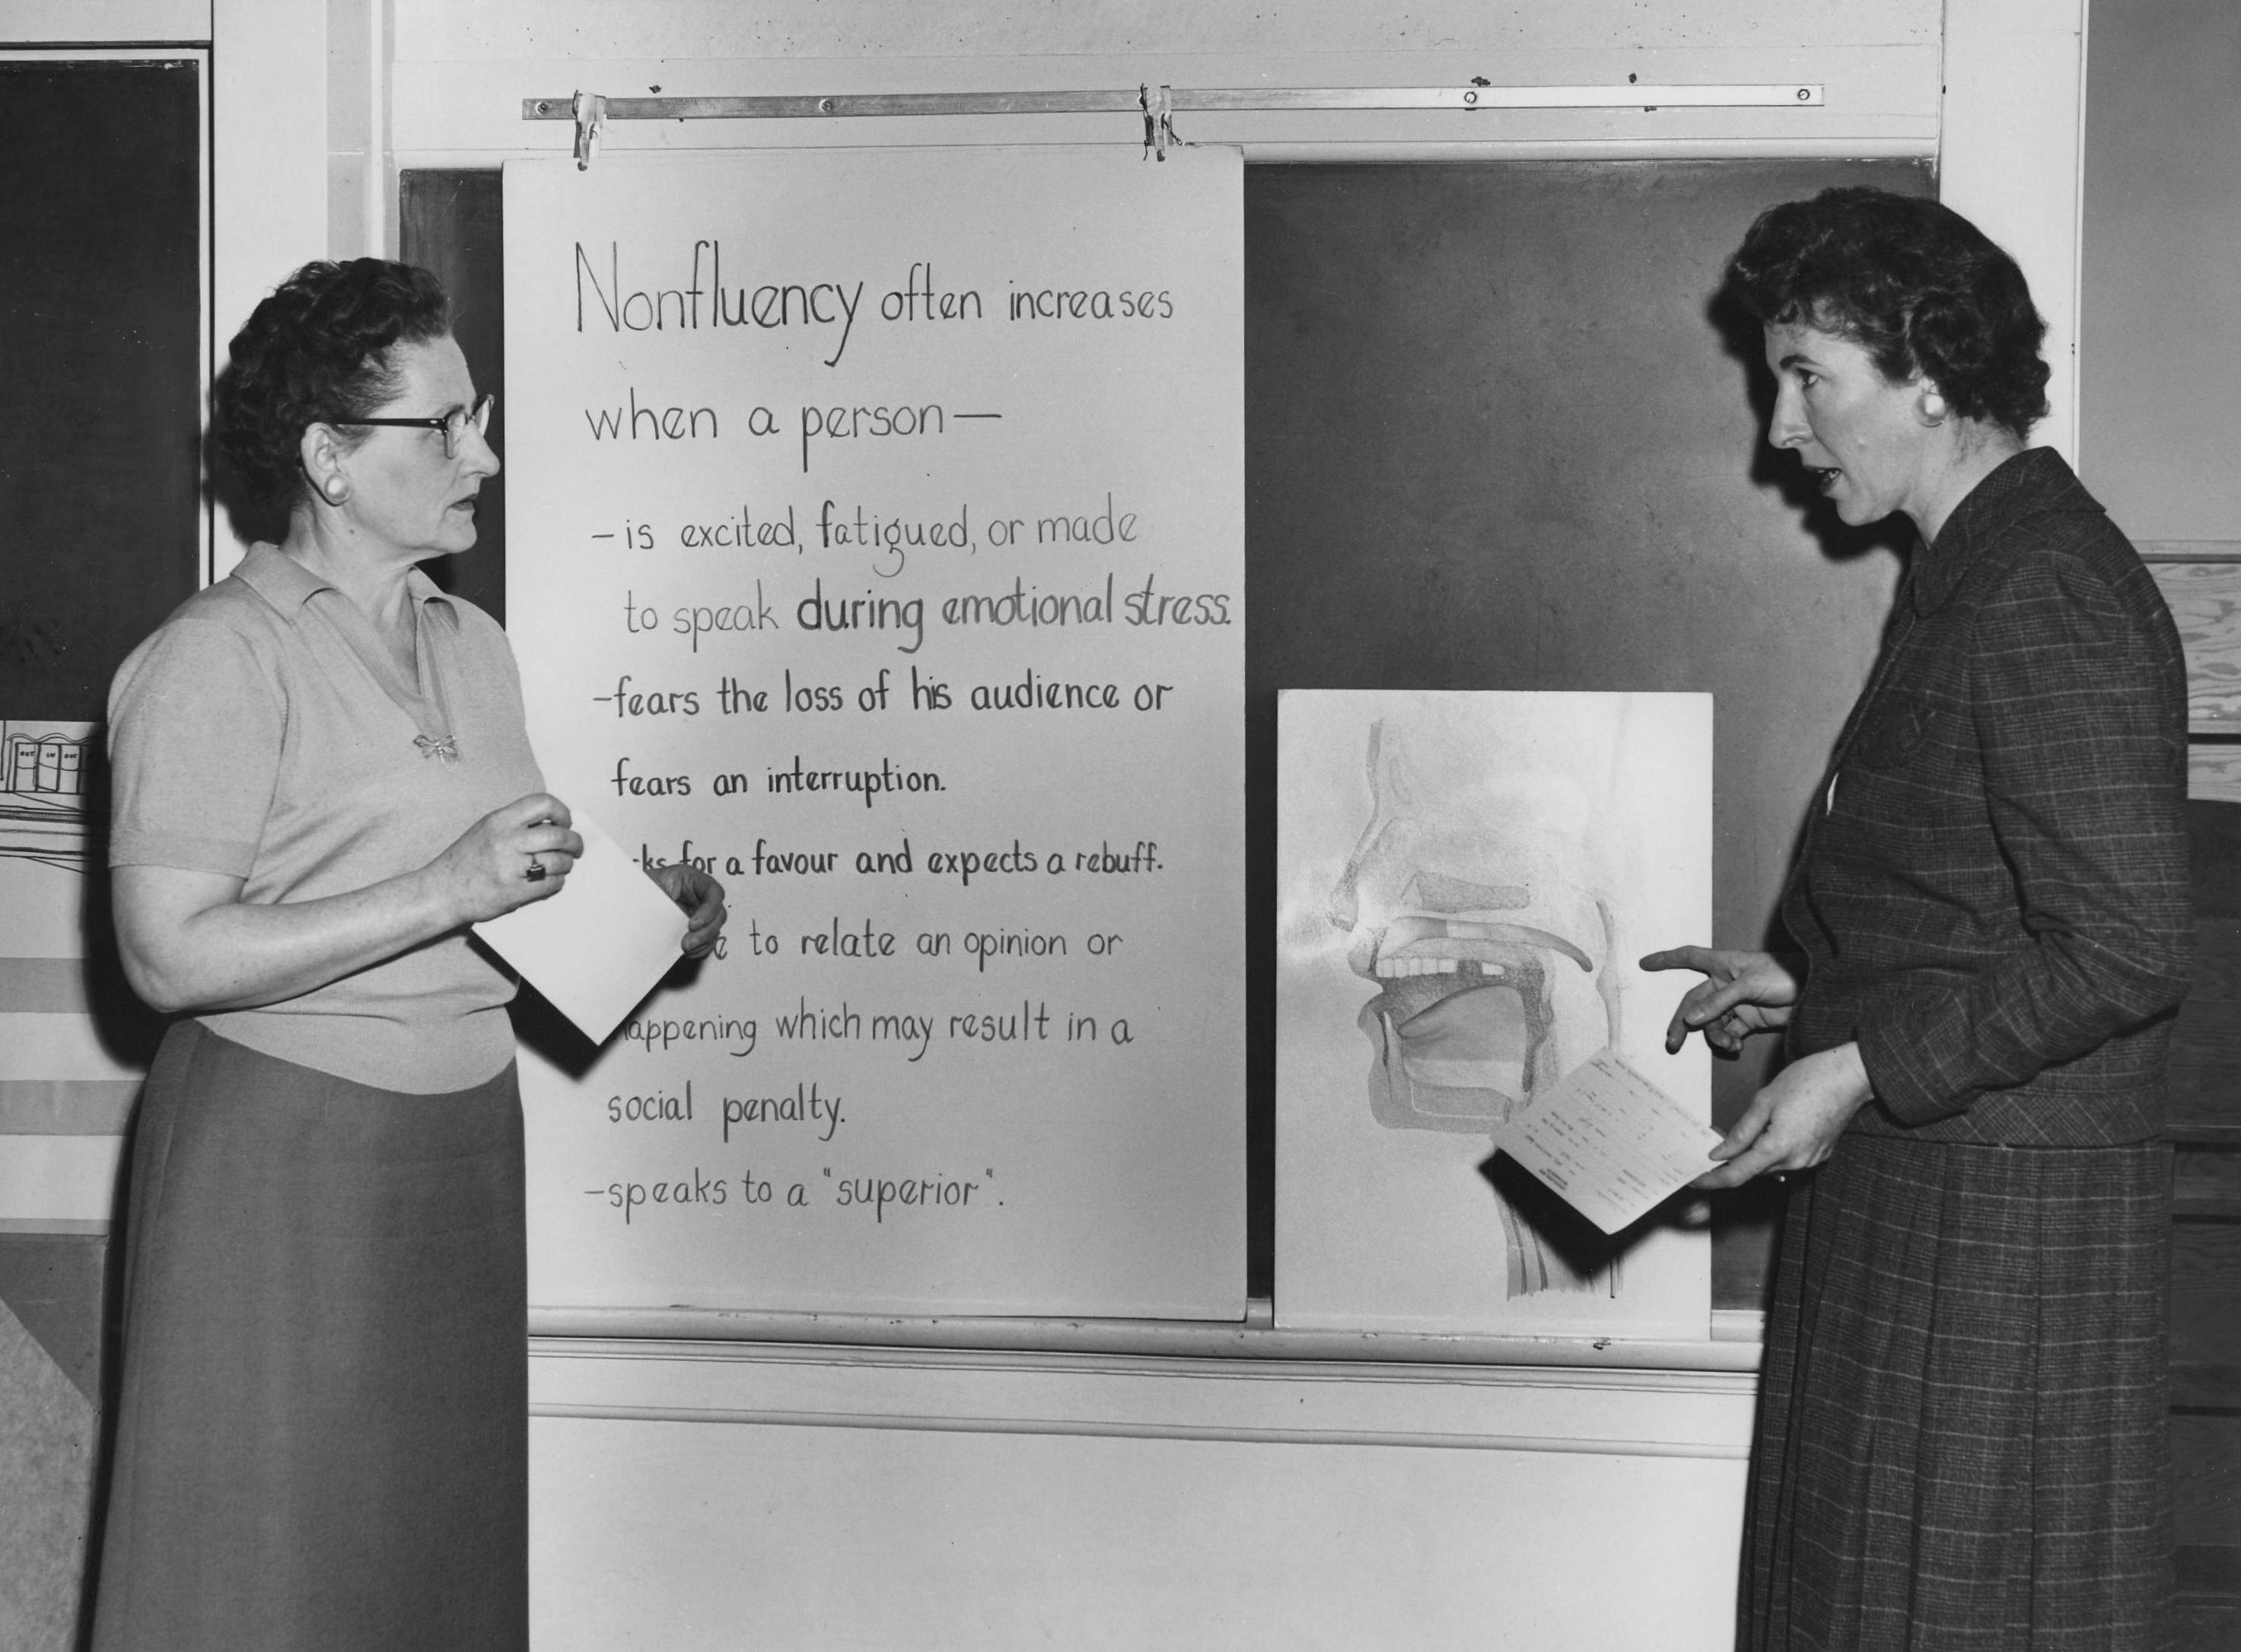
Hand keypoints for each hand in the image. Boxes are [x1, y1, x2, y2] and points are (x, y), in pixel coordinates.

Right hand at [427, 793, 582, 922]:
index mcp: (500, 821)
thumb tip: (555, 821)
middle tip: (575, 848)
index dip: (562, 812)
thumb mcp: (486, 829)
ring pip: (559, 861)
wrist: (441, 892)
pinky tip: (551, 880)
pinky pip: (552, 884)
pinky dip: (558, 882)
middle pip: (558, 835)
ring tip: (562, 865)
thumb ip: (516, 823)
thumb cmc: (465, 860)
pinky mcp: (515, 892)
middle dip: (574, 842)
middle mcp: (506, 841)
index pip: (543, 803)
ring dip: (567, 864)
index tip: (565, 822)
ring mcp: (510, 867)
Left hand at [648, 862, 727, 956]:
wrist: (634, 903)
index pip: (714, 893)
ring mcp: (702, 915)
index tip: (693, 924)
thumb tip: (673, 896)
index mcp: (694, 880)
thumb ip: (665, 885)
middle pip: (719, 915)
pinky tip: (687, 952)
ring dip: (702, 942)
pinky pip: (707, 943)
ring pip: (715, 931)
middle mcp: (702, 898)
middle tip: (687, 942)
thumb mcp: (653, 880)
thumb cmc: (645, 887)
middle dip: (705, 932)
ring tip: (685, 948)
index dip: (709, 910)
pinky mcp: (697, 930)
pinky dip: (699, 950)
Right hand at [1639, 946, 1801, 1054]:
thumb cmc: (1783, 975)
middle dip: (1683, 1023)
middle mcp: (1724, 983)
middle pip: (1694, 1003)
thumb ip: (1720, 1002)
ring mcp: (1736, 1002)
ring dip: (1715, 1035)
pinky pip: (1729, 1032)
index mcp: (1722, 965)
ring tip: (1729, 1044)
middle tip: (1673, 1043)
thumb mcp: (1749, 985)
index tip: (1644, 964)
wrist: (1814, 992)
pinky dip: (1729, 1041)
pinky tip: (1737, 1046)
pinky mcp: (1749, 1019)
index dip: (1666, 960)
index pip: (1688, 958)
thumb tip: (1691, 1018)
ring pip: (1712, 1022)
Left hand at [1692, 1042, 1871, 1189]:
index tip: (1695, 1180)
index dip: (1713, 1179)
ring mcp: (1811, 1160)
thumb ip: (1741, 1131)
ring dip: (1755, 1154)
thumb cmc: (1810, 1080)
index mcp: (1779, 1148)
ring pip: (1771, 1165)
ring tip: (1746, 1132)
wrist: (1851, 1076)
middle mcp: (1796, 1161)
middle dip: (1733, 1161)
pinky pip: (1788, 1158)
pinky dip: (1773, 1150)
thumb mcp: (1765, 1100)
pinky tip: (1770, 1131)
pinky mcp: (1820, 1154)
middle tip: (1714, 1146)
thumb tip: (1720, 1152)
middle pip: (1754, 1170)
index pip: (1737, 1174)